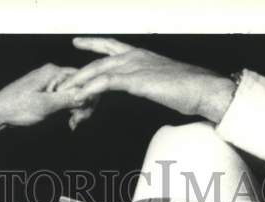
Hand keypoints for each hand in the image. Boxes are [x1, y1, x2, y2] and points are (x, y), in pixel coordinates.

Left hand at [0, 63, 86, 133]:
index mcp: (53, 72)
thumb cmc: (17, 107)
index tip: (85, 113)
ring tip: (72, 124)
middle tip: (77, 122)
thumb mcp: (45, 105)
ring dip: (77, 110)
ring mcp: (50, 83)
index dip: (89, 96)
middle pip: (80, 87)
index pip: (83, 79)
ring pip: (74, 95)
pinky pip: (65, 99)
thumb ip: (67, 99)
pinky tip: (69, 121)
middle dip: (83, 105)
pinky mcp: (48, 92)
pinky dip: (69, 110)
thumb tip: (88, 95)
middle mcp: (53, 74)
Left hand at [57, 37, 236, 123]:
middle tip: (61, 81)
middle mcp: (135, 57)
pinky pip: (107, 82)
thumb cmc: (189, 89)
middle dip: (78, 72)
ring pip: (98, 70)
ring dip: (80, 83)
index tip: (77, 41)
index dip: (93, 43)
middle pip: (98, 60)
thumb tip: (146, 89)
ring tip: (65, 93)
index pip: (111, 46)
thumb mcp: (162, 83)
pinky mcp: (136, 80)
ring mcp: (135, 67)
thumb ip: (148, 83)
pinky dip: (91, 89)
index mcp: (141, 55)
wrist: (203, 89)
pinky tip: (80, 96)